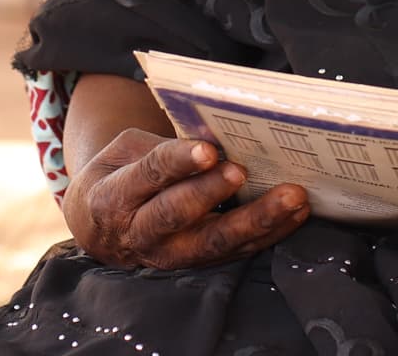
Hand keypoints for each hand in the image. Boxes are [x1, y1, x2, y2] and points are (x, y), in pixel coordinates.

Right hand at [63, 128, 309, 269]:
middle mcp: (141, 233)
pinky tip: (296, 213)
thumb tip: (211, 134)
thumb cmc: (119, 177)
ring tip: (292, 197)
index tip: (208, 149)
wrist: (101, 230)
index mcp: (115, 197)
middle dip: (213, 192)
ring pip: (215, 243)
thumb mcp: (124, 152)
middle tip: (243, 171)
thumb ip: (161, 147)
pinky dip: (269, 234)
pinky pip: (236, 252)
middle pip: (178, 216)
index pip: (149, 176)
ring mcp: (171, 255)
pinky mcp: (198, 264)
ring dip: (257, 221)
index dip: (179, 163)